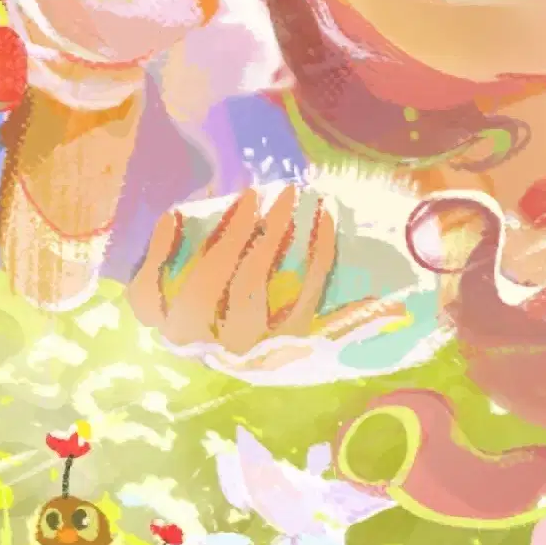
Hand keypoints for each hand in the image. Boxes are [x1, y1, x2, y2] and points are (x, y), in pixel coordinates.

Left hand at [129, 183, 410, 368]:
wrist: (206, 344)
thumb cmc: (268, 327)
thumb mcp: (310, 331)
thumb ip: (348, 322)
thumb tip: (399, 310)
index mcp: (270, 351)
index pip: (300, 303)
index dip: (316, 258)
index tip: (327, 213)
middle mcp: (226, 349)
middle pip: (247, 288)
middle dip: (270, 235)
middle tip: (288, 193)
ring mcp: (184, 335)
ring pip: (200, 286)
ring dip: (227, 236)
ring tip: (250, 197)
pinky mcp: (153, 316)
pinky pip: (147, 288)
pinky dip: (159, 251)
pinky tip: (176, 214)